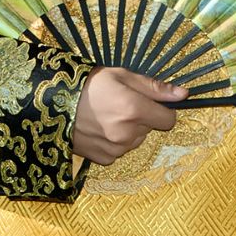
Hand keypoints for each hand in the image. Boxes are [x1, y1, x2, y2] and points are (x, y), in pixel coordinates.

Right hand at [69, 68, 186, 164]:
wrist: (52, 102)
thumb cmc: (89, 84)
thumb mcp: (122, 76)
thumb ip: (155, 87)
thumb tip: (183, 94)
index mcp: (135, 110)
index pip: (168, 119)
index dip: (161, 110)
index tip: (148, 103)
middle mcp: (128, 134)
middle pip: (150, 129)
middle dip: (141, 118)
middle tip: (119, 105)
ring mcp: (115, 149)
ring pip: (135, 141)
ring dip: (128, 131)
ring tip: (106, 116)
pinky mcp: (104, 159)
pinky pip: (119, 151)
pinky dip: (114, 142)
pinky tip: (99, 129)